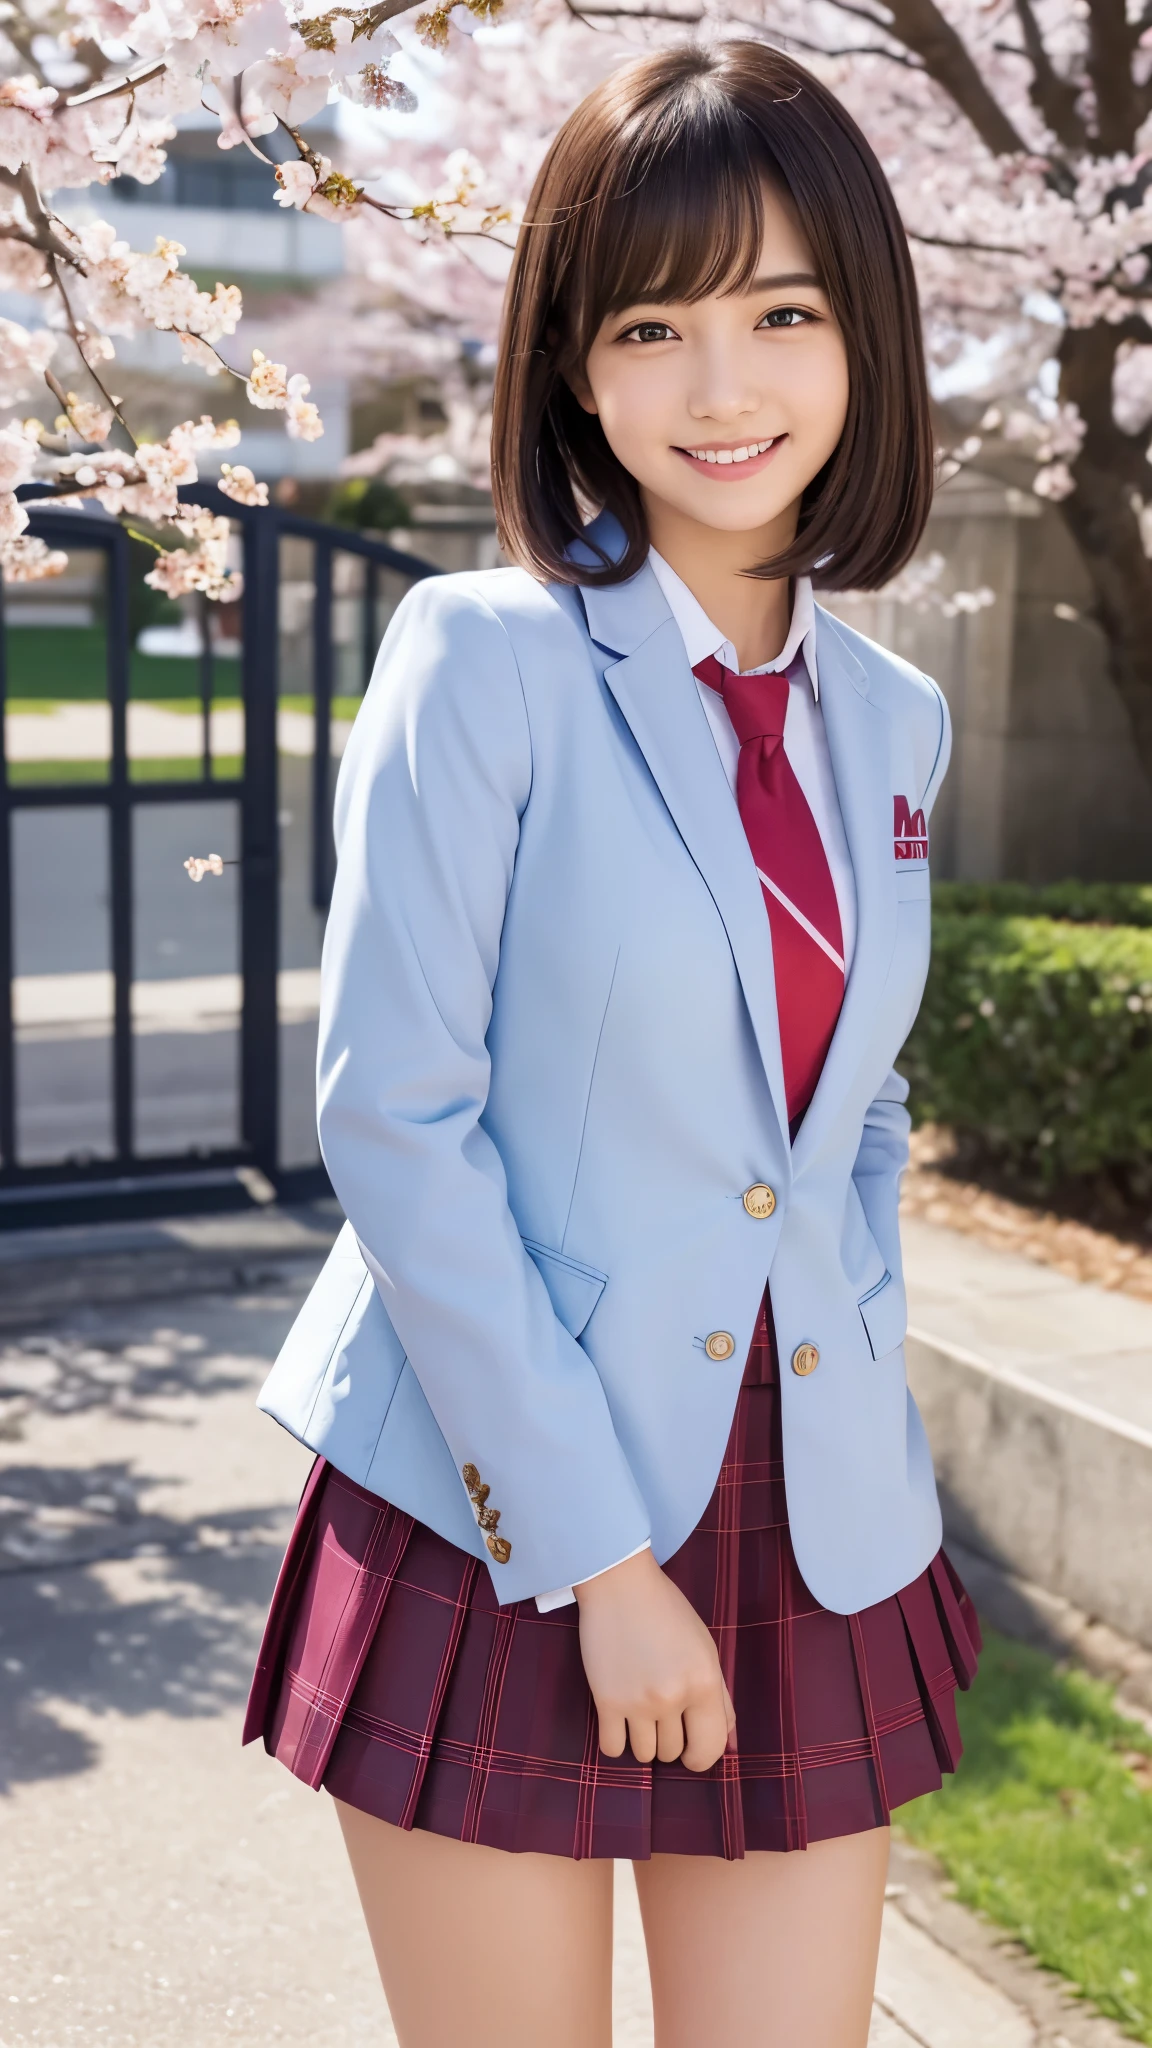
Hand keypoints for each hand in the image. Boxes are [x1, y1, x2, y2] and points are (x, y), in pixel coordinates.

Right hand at [575, 1548, 735, 1770]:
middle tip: (660, 1716)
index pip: (711, 1748)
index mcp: (704, 1682)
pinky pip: (613, 1748)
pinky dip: (617, 1742)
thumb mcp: (705, 1647)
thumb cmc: (666, 1611)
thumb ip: (719, 1695)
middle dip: (669, 1741)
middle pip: (673, 1752)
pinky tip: (618, 1721)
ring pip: (645, 1754)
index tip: (691, 1754)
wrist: (620, 1585)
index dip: (701, 1758)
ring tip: (639, 1714)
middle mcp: (673, 1697)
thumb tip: (724, 1736)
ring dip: (643, 1740)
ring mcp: (638, 1702)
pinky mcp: (606, 1700)